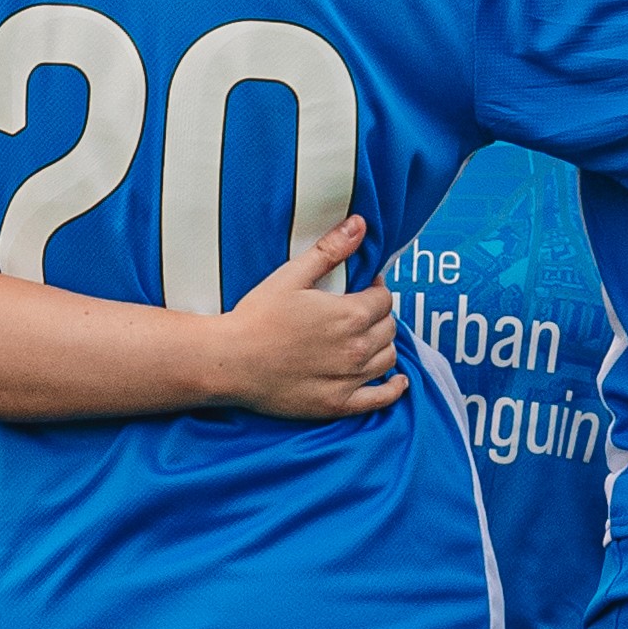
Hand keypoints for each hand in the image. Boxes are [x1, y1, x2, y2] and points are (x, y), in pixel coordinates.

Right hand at [205, 220, 403, 420]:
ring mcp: (350, 379)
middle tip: (362, 311)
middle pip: (388, 328)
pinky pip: (380, 399)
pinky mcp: (338, 404)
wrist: (230, 361)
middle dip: (379, 316)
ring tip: (369, 337)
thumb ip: (330, 250)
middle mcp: (357, 349)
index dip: (376, 289)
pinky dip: (393, 389)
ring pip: (388, 358)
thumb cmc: (256, 317)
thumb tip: (359, 224)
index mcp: (350, 315)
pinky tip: (397, 381)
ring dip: (383, 345)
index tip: (366, 287)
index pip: (383, 299)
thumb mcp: (292, 275)